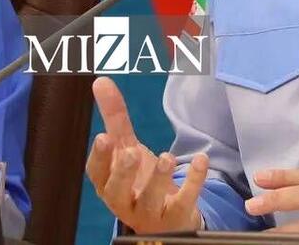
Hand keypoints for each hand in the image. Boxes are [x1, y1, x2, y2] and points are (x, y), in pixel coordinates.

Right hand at [85, 76, 207, 232]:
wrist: (166, 218)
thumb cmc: (139, 181)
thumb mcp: (126, 148)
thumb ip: (114, 118)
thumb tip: (100, 81)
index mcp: (109, 183)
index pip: (98, 174)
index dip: (99, 158)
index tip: (103, 137)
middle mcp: (125, 201)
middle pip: (117, 192)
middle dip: (124, 173)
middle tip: (132, 153)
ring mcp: (151, 212)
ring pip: (150, 201)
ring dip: (158, 179)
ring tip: (167, 156)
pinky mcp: (177, 215)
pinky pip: (185, 201)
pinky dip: (193, 181)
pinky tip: (200, 160)